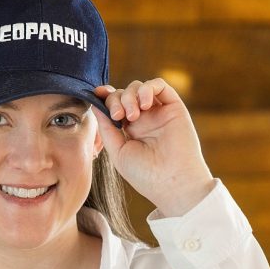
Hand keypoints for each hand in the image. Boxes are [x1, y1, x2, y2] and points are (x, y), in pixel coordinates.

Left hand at [93, 78, 214, 216]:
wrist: (171, 183)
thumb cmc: (144, 174)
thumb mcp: (117, 151)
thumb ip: (106, 128)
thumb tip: (95, 105)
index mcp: (129, 130)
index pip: (114, 105)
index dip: (105, 97)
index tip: (96, 95)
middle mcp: (144, 119)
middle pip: (124, 94)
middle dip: (116, 100)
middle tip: (118, 117)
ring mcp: (158, 113)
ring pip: (139, 88)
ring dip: (130, 96)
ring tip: (131, 115)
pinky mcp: (174, 108)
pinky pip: (160, 85)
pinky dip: (148, 88)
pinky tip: (144, 104)